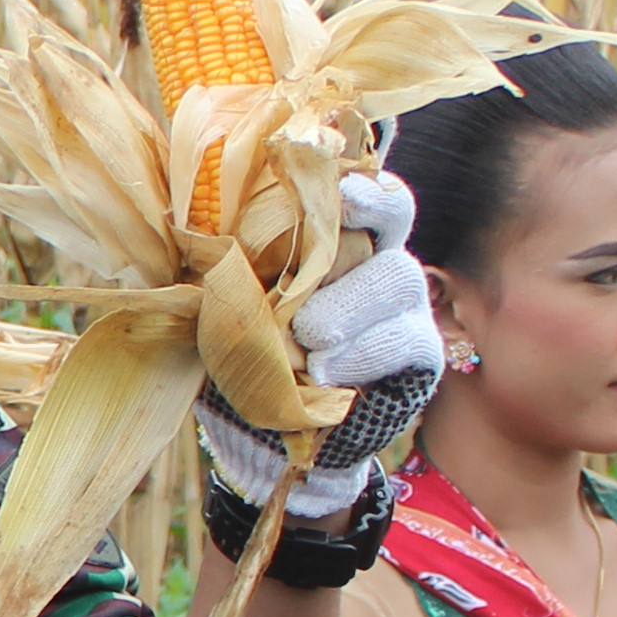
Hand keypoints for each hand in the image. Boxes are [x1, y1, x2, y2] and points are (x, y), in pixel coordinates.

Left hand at [203, 173, 443, 526]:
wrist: (266, 429)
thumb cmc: (243, 348)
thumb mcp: (228, 304)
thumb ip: (229, 269)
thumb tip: (199, 242)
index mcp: (333, 230)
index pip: (363, 189)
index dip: (362, 187)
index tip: (343, 194)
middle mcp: (376, 251)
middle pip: (395, 219)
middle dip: (348, 250)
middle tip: (307, 312)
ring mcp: (403, 299)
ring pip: (399, 278)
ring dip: (351, 311)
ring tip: (310, 346)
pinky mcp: (418, 347)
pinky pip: (406, 338)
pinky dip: (364, 355)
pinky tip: (326, 374)